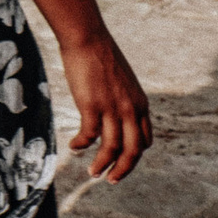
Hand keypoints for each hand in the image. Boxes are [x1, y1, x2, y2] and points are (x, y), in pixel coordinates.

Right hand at [61, 33, 152, 180]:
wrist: (87, 38)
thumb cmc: (100, 55)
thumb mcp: (122, 81)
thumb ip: (122, 99)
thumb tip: (114, 111)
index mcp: (140, 104)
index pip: (144, 140)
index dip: (134, 154)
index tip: (121, 160)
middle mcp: (130, 110)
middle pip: (133, 151)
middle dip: (123, 169)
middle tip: (111, 180)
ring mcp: (112, 109)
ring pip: (112, 148)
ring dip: (102, 164)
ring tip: (92, 173)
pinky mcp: (92, 106)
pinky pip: (89, 135)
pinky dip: (81, 144)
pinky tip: (73, 146)